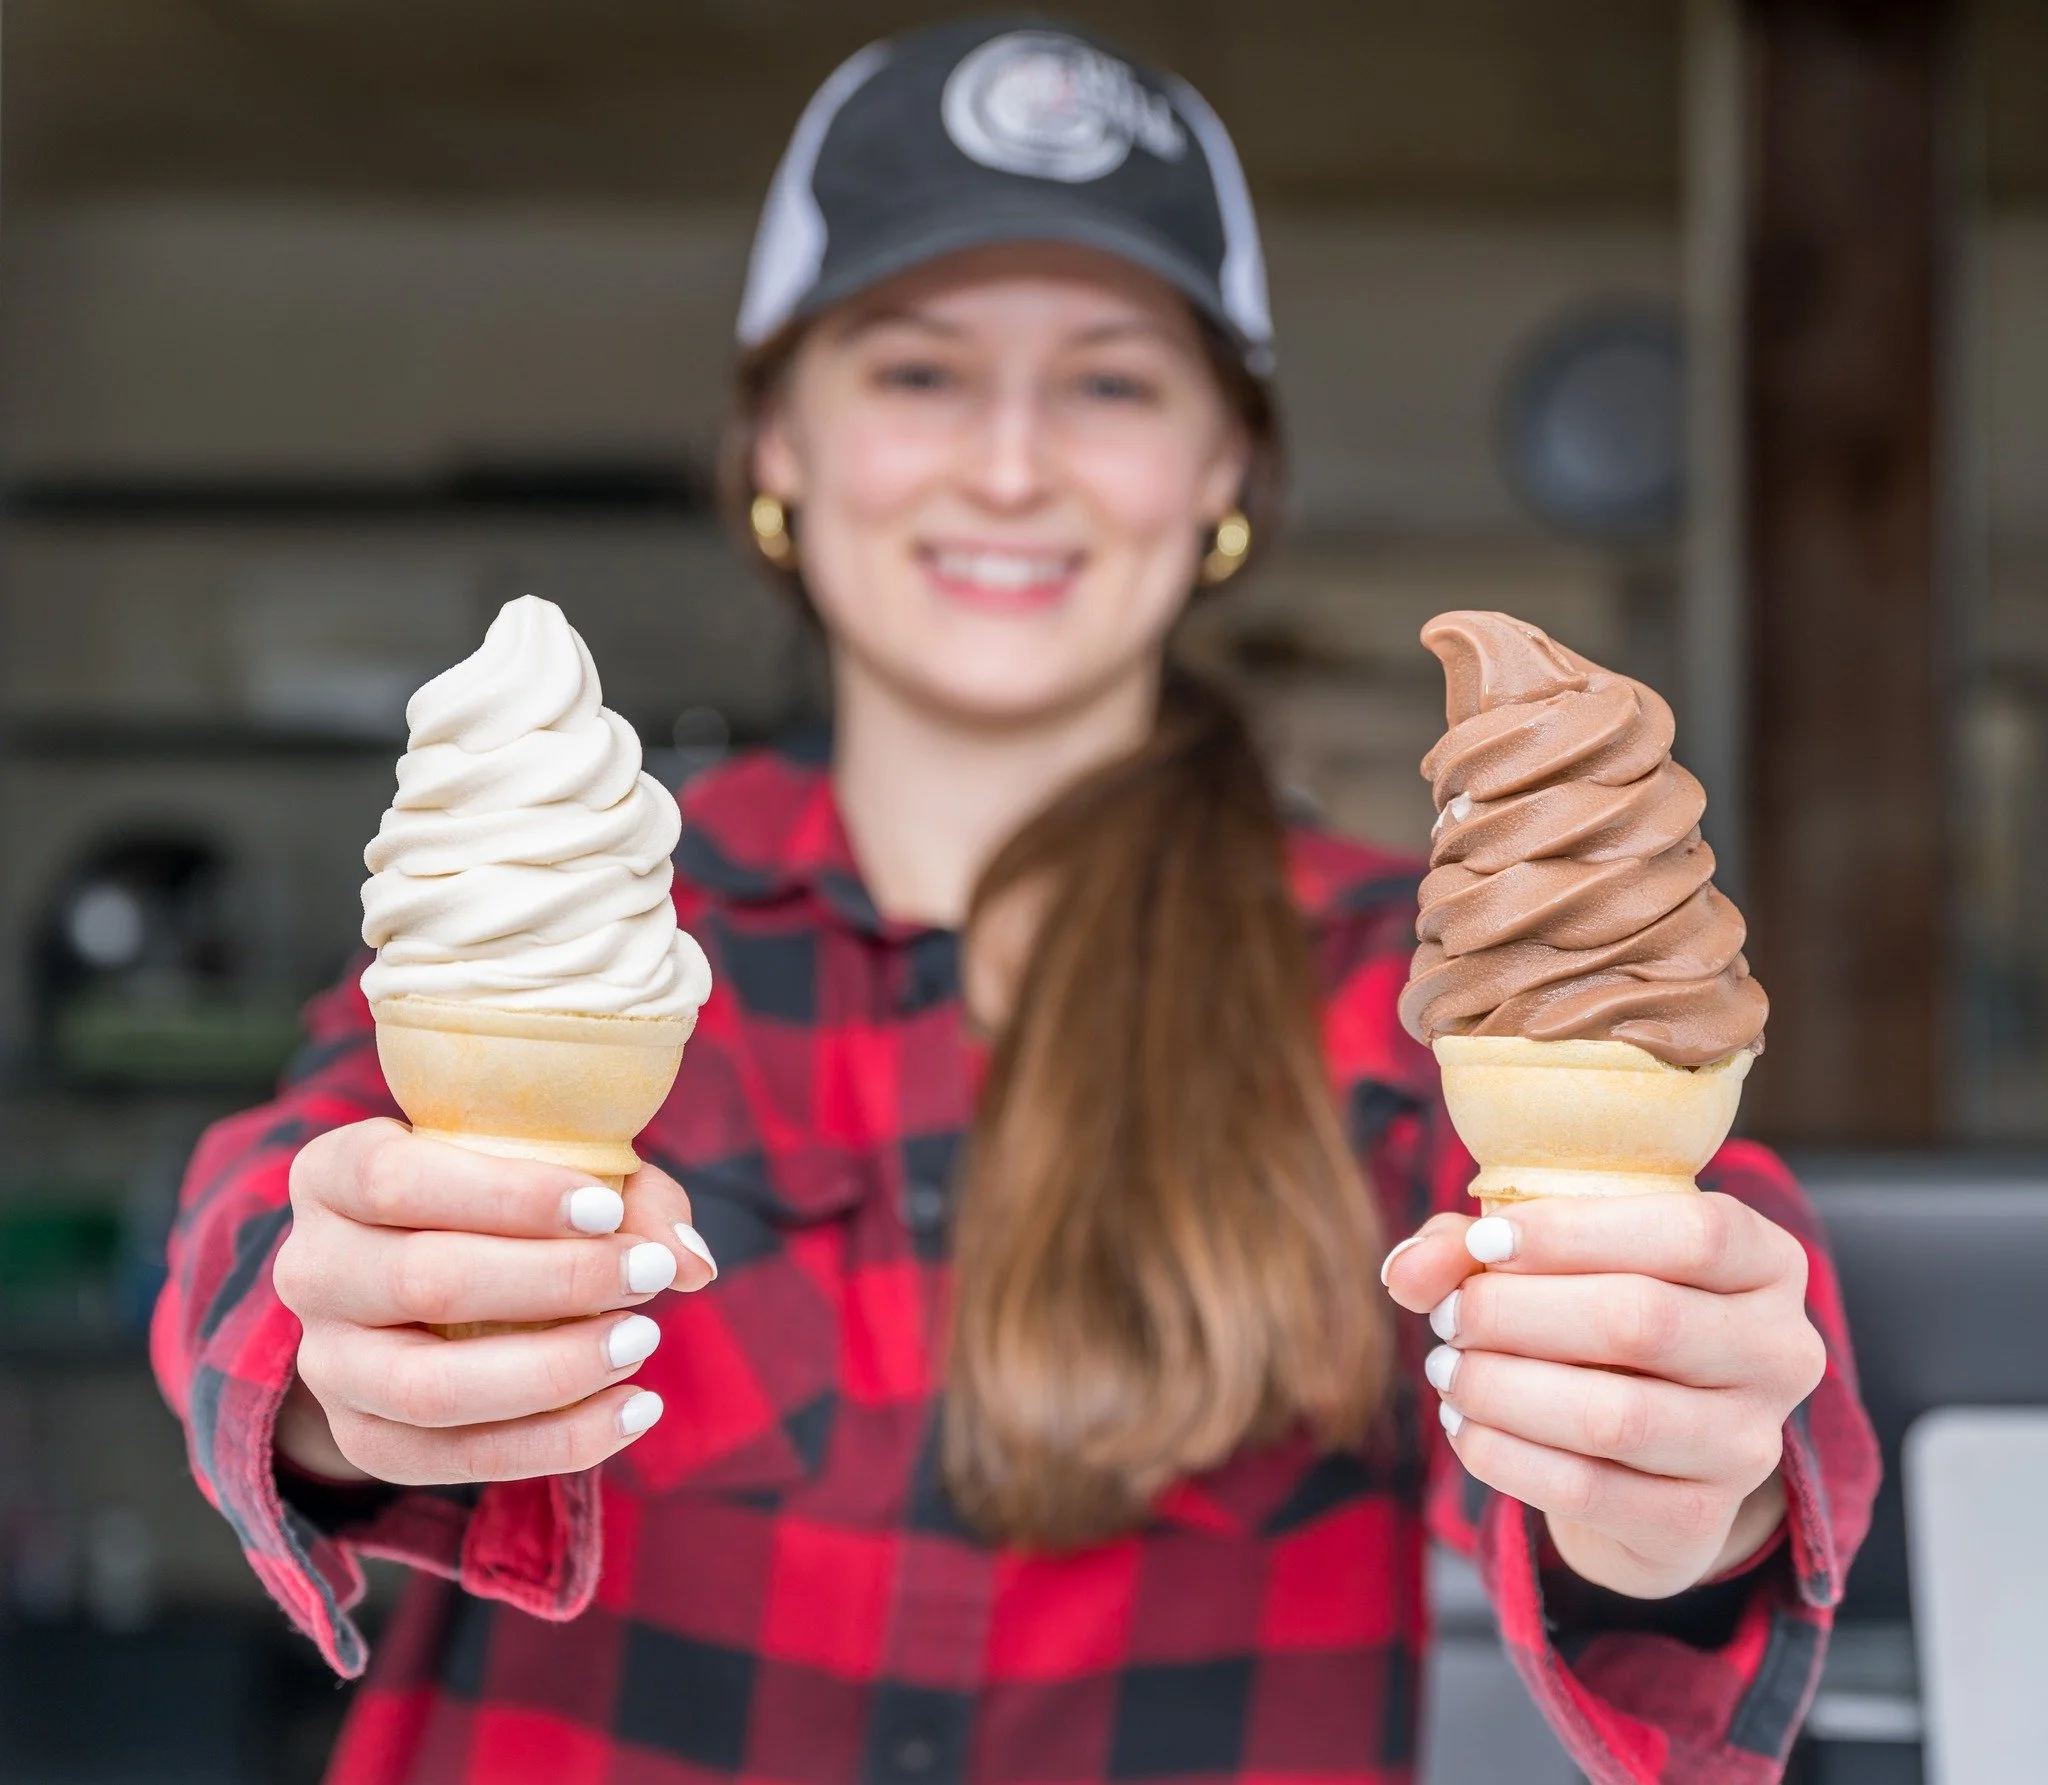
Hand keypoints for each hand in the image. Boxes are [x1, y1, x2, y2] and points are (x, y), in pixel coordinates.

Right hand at [271, 1118, 715, 1487]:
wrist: (427, 1276)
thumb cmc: (503, 1202)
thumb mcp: (551, 1169)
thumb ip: (628, 1195)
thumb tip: (690, 1261)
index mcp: (333, 1174)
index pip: (398, 1180)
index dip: (507, 1196)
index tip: (605, 1208)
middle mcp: (308, 1268)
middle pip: (425, 1281)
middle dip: (555, 1282)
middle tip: (649, 1274)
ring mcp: (327, 1364)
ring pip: (431, 1387)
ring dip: (553, 1370)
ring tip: (643, 1342)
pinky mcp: (363, 1439)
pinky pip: (454, 1461)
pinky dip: (556, 1443)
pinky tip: (635, 1409)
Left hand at [1382, 1193, 1825, 1598]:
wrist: (1646, 1449)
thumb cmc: (1598, 1313)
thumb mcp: (1553, 1257)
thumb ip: (1473, 1247)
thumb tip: (1407, 1270)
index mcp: (1766, 1262)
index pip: (1693, 1233)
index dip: (1575, 1232)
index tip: (1484, 1241)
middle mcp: (1780, 1352)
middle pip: (1641, 1320)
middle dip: (1516, 1312)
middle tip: (1448, 1315)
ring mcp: (1749, 1445)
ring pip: (1612, 1414)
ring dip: (1501, 1386)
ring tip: (1446, 1369)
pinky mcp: (1697, 1520)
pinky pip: (1585, 1488)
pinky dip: (1504, 1453)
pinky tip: (1464, 1425)